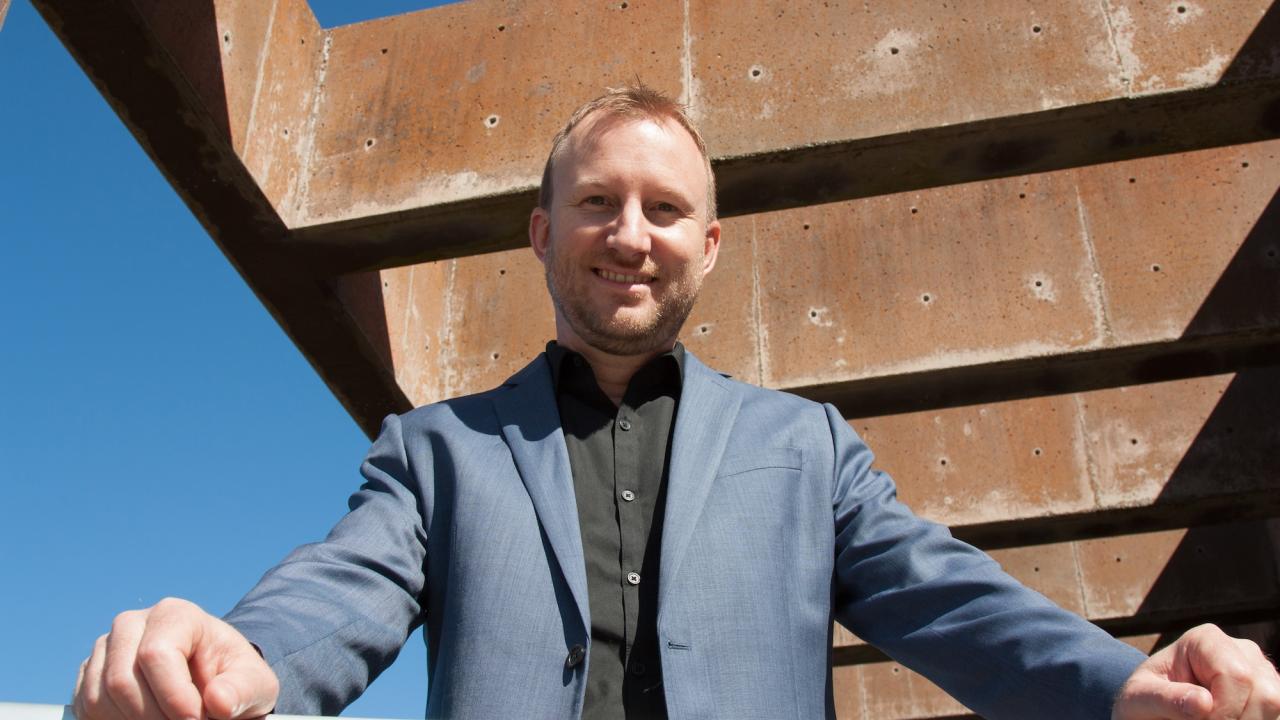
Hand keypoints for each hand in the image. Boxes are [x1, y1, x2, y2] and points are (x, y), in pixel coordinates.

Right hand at [73, 597, 278, 719]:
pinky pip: (87, 709)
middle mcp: (132, 624)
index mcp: (175, 614)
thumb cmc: (233, 680)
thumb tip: (218, 701)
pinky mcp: (90, 675)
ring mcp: (106, 648)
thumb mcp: (254, 685)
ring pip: (100, 699)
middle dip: (154, 717)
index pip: (156, 654)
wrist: (213, 683)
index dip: (174, 696)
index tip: (196, 719)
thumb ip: (242, 691)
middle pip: (122, 681)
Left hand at [1113, 623, 1279, 719]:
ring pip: (1275, 705)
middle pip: (1263, 694)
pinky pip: (1276, 716)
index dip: (1224, 709)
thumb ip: (1165, 699)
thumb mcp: (1139, 699)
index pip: (1236, 675)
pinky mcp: (1269, 693)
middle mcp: (1241, 650)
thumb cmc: (1144, 699)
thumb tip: (1203, 703)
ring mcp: (1261, 671)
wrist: (1153, 707)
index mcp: (1206, 640)